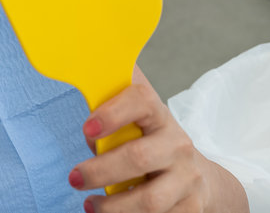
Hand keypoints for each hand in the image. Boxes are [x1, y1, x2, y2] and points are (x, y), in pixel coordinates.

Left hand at [68, 69, 247, 211]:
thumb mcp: (135, 116)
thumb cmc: (150, 140)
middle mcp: (177, 145)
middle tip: (74, 178)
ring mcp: (187, 179)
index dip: (113, 113)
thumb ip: (110, 97)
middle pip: (138, 158)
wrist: (196, 175)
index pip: (141, 101)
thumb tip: (77, 70)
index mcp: (159, 115)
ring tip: (89, 205)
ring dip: (113, 207)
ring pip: (149, 200)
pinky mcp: (191, 208)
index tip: (87, 129)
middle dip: (100, 171)